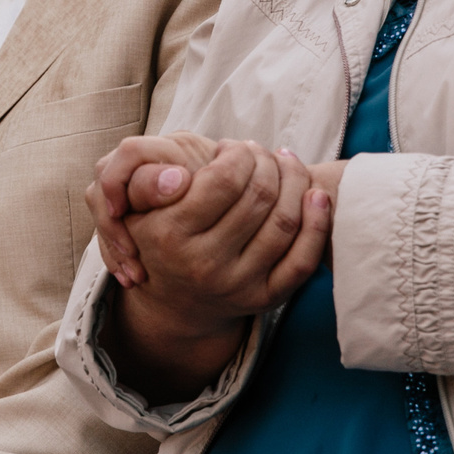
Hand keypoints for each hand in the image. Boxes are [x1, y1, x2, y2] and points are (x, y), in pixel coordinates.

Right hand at [87, 137, 332, 402]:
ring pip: (286, 221)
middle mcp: (205, 264)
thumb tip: (178, 173)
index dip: (237, 153)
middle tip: (261, 153)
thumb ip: (146, 181)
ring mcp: (238, 285)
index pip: (224, 179)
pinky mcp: (265, 299)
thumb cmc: (159, 240)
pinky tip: (316, 196)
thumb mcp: (135, 210)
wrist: (174, 305)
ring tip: (286, 164)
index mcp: (172, 235)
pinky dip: (318, 224)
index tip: (233, 148)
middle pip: (260, 195)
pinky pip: (303, 259)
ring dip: (296, 181)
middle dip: (267, 162)